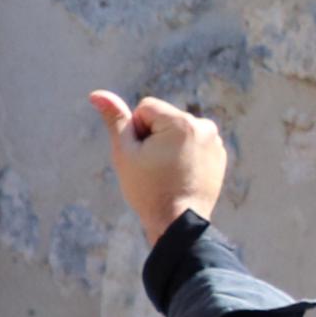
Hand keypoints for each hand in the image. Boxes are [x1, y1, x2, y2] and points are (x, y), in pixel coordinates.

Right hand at [92, 90, 227, 244]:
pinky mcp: (219, 155)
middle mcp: (204, 126)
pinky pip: (193, 145)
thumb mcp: (125, 153)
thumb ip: (115, 120)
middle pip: (163, 120)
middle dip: (153, 138)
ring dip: (168, 146)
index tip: (142, 156)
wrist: (178, 222)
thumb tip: (97, 94)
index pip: (145, 109)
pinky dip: (183, 155)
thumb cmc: (148, 189)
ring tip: (166, 173)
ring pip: (178, 132)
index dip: (136, 132)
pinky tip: (179, 175)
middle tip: (153, 167)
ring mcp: (215, 141)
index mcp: (181, 122)